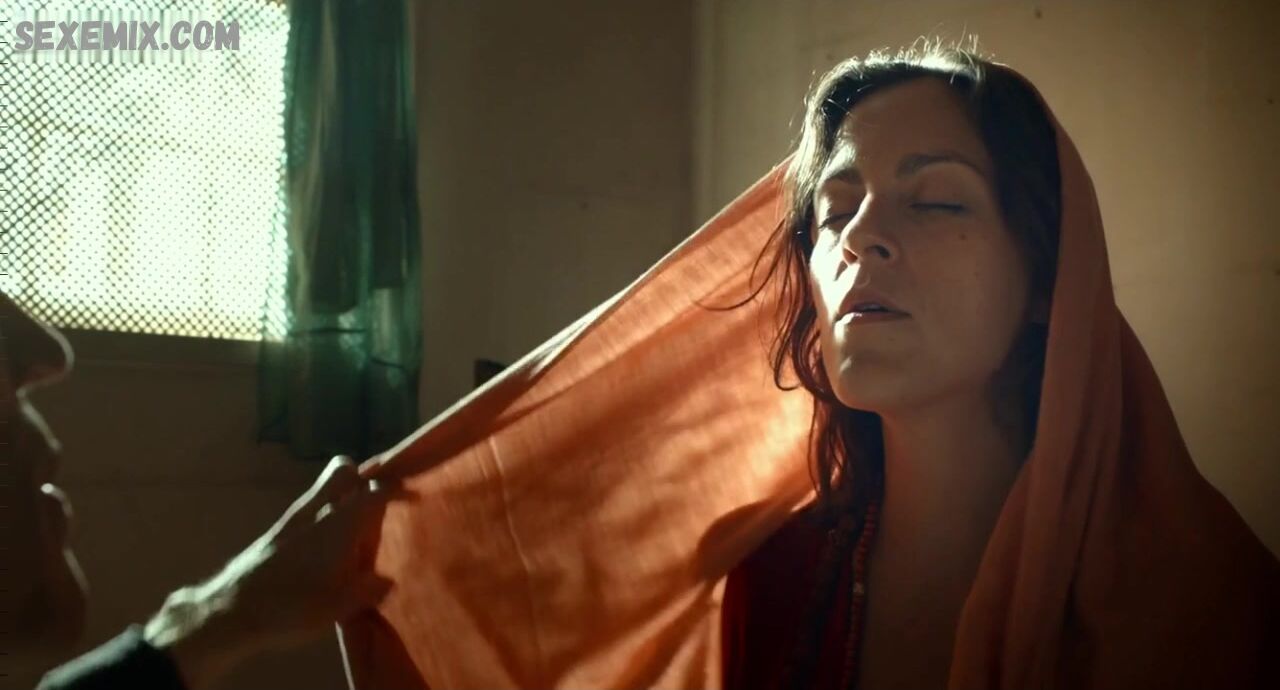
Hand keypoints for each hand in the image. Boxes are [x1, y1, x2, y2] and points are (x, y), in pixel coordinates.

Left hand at [143, 455, 396, 688]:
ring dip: (343, 494)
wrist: (230, 610)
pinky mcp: (277, 531)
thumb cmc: (291, 606)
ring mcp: (293, 518)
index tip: (412, 496)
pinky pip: (310, 508)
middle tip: (380, 495)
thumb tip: (387, 580)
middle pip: (343, 470)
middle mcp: (316, 511)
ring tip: (358, 522)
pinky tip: (329, 543)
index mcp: (339, 524)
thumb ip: (368, 590)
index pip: (374, 490)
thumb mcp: (338, 607)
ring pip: (324, 488)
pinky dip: (325, 513)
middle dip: (364, 475)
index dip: (396, 488)